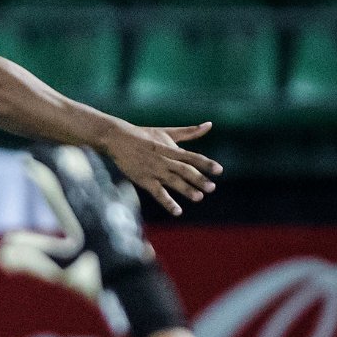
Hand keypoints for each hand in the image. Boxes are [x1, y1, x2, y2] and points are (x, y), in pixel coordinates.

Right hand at [98, 121, 222, 215]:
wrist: (117, 139)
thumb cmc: (143, 135)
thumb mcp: (166, 132)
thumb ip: (189, 132)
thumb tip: (210, 125)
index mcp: (170, 149)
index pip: (192, 157)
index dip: (206, 163)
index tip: (219, 170)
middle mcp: (164, 160)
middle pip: (185, 170)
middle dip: (199, 179)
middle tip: (212, 188)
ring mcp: (154, 170)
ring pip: (173, 181)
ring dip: (186, 190)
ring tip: (198, 198)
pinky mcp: (144, 180)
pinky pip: (158, 193)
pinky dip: (168, 202)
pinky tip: (178, 211)